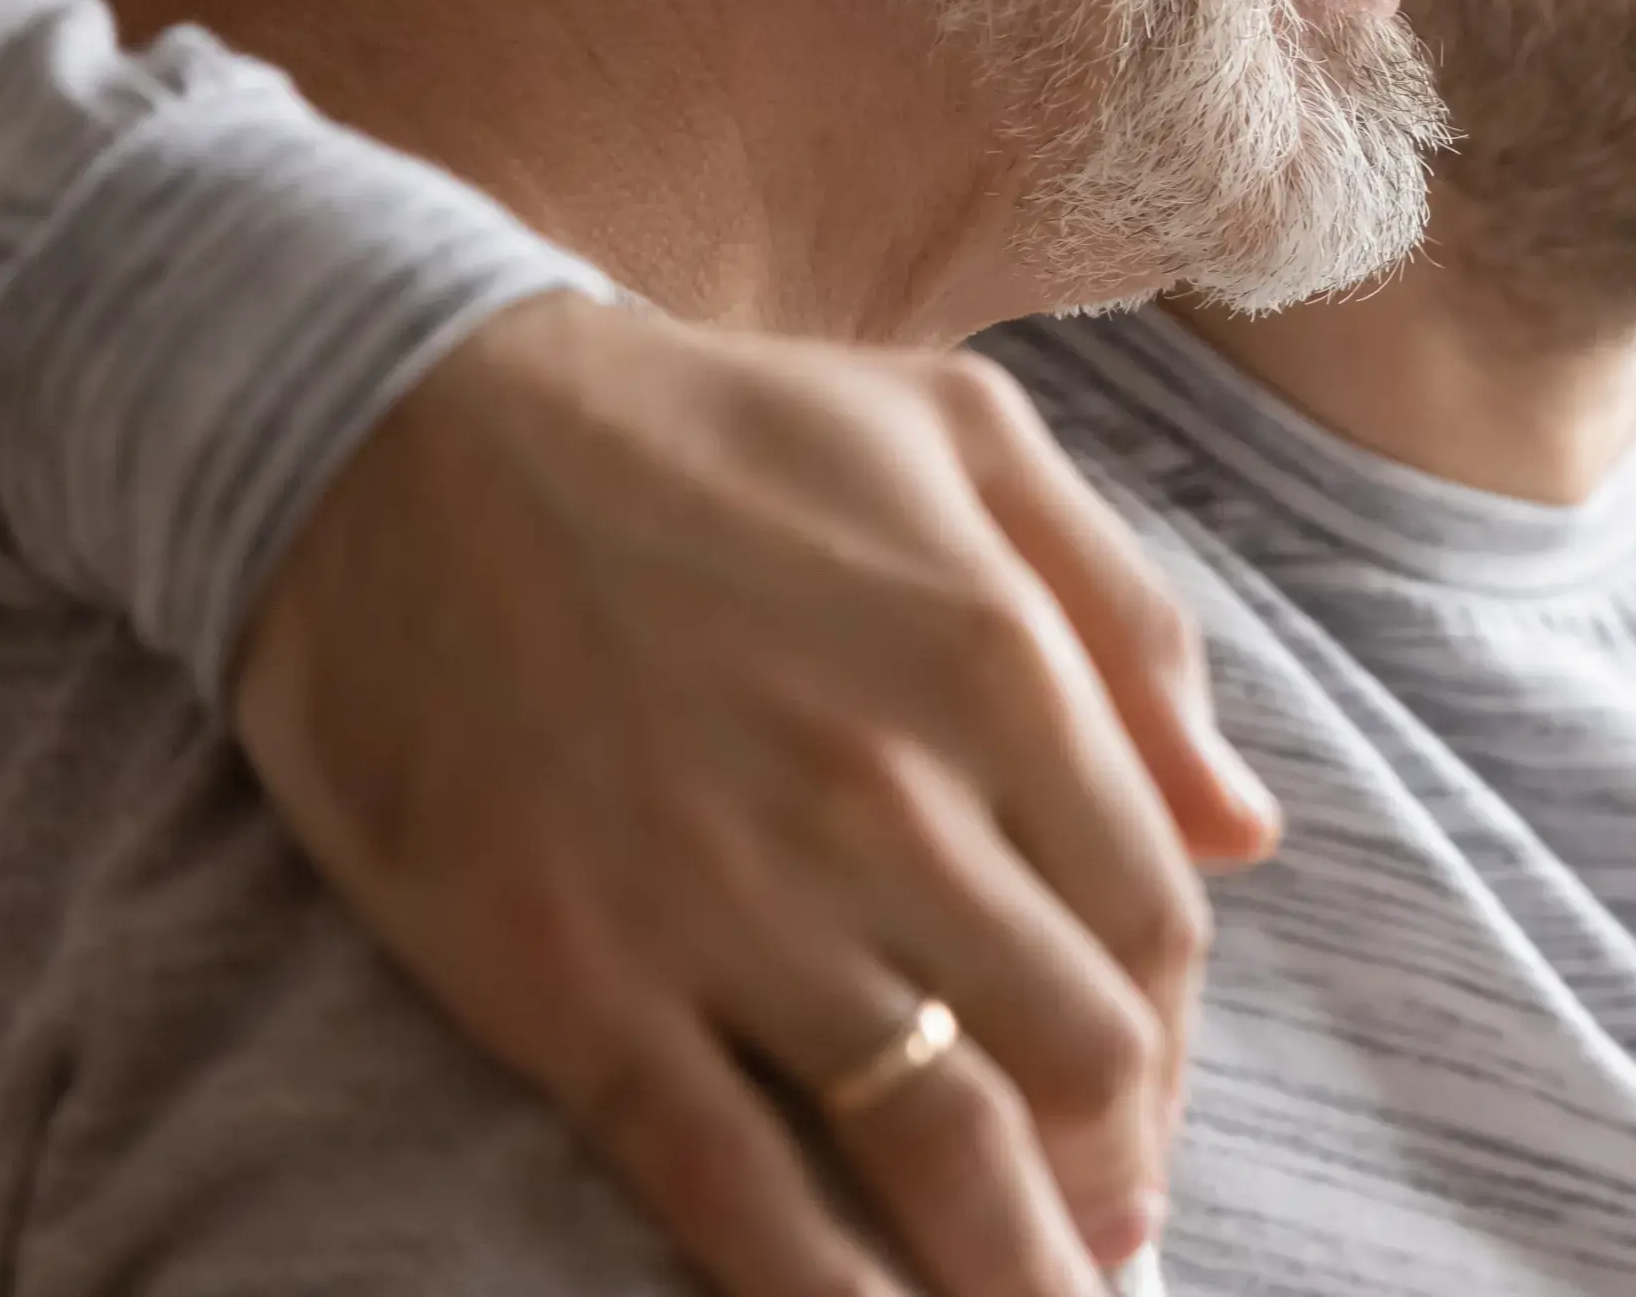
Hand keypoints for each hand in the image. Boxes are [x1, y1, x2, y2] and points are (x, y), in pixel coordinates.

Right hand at [229, 293, 1280, 1296]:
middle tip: (1106, 1223)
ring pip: (941, 1143)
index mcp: (997, 664)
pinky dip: (824, 1289)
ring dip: (1015, 1263)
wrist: (393, 431)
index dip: (1171, 1035)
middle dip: (1116, 1164)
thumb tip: (1242, 824)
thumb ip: (1130, 619)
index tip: (1149, 1093)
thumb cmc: (700, 425)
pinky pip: (735, 1184)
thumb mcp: (960, 435)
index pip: (1154, 919)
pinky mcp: (581, 986)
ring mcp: (734, 906)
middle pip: (1076, 1051)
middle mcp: (890, 802)